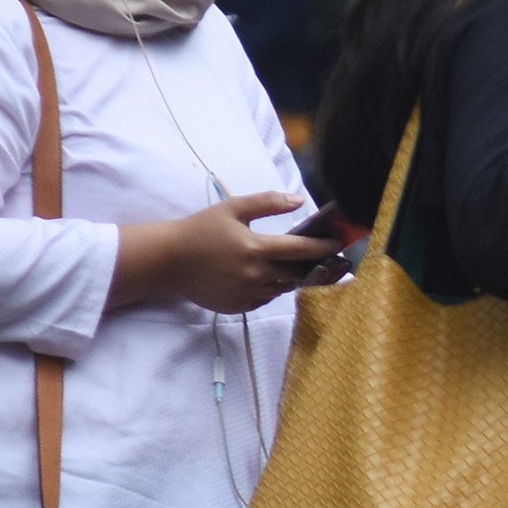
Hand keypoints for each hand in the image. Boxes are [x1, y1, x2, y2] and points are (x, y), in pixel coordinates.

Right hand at [111, 191, 338, 315]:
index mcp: (256, 248)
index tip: (339, 243)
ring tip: (303, 266)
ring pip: (284, 288)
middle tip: (330, 258)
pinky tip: (271, 276)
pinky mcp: (239, 307)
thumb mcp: (233, 208)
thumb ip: (268, 203)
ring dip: (294, 277)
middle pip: (298, 273)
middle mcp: (255, 275)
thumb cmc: (201, 229)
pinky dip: (272, 288)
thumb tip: (299, 200)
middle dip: (316, 266)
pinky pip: (266, 299)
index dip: (324, 247)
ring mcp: (247, 294)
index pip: (301, 250)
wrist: (168, 261)